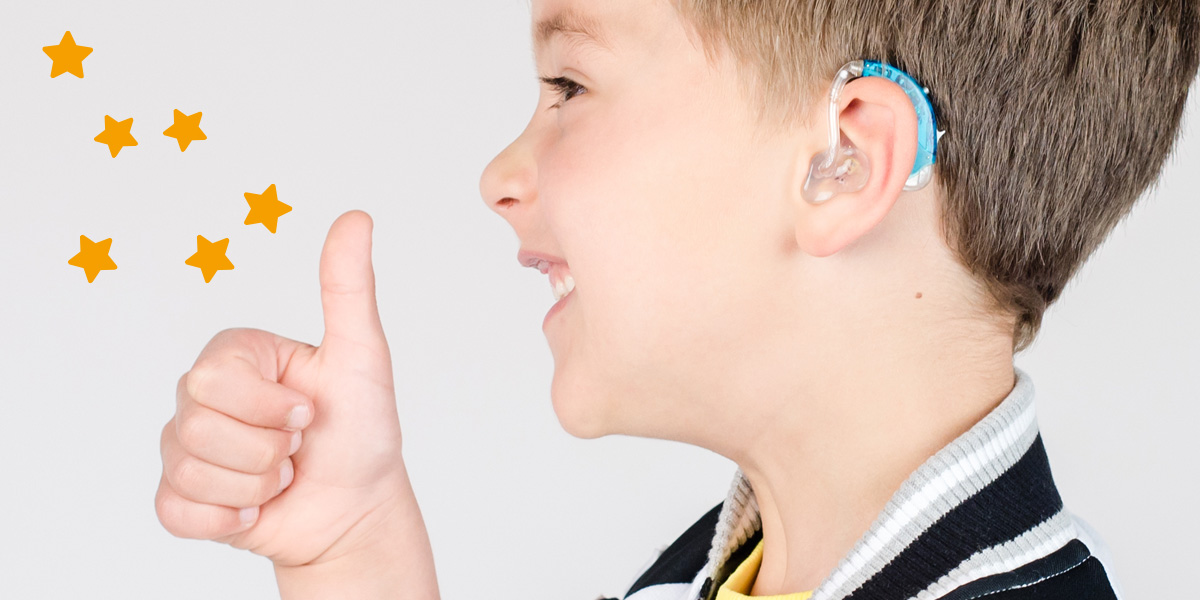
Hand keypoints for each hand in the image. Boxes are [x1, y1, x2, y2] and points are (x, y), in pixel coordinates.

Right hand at [156, 210, 409, 567]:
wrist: (358, 508)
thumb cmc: (361, 431)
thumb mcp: (362, 357)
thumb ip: (348, 288)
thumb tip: (356, 216)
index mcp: (236, 355)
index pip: (214, 379)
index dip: (270, 406)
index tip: (308, 411)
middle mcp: (202, 395)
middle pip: (197, 425)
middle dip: (266, 449)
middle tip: (296, 446)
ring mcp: (186, 447)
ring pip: (190, 471)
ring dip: (256, 487)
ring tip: (283, 476)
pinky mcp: (180, 498)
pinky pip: (176, 511)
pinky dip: (228, 520)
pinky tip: (258, 510)